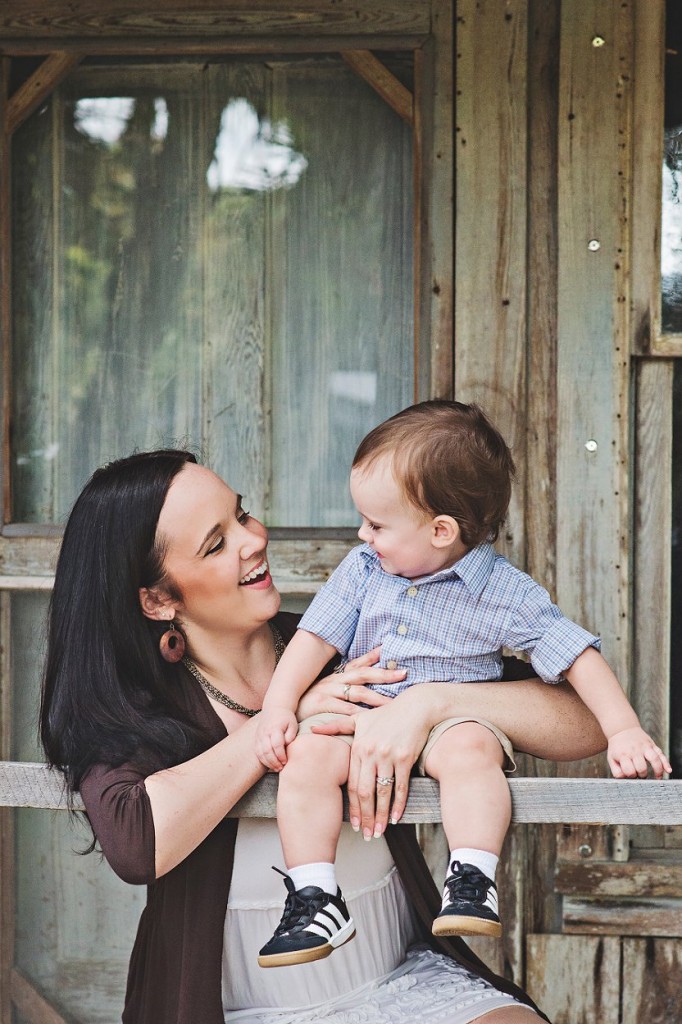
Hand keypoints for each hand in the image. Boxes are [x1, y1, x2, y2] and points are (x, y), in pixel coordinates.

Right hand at [254, 705, 298, 771]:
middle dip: (274, 762)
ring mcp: (259, 735)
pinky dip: (263, 759)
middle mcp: (265, 732)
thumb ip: (291, 735)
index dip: (281, 755)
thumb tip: (286, 745)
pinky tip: (270, 764)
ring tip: (277, 768)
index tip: (286, 761)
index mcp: (275, 728)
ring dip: (268, 762)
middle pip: (267, 750)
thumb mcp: (293, 724)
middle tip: (281, 768)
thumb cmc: (286, 717)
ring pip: (260, 753)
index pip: (277, 745)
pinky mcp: (256, 738)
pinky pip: (257, 752)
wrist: (275, 707)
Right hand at [296, 647, 402, 719]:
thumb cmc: (308, 706)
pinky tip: (371, 718)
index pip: (357, 663)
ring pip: (357, 692)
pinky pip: (344, 709)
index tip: (389, 649)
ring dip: (377, 697)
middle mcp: (333, 681)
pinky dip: (359, 714)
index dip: (373, 656)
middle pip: (362, 674)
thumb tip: (363, 692)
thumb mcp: (325, 693)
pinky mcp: (321, 705)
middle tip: (404, 673)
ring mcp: (327, 691)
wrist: (283, 715)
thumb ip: (344, 692)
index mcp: (335, 677)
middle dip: (384, 674)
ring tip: (393, 702)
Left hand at [313, 687, 431, 840]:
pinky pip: (401, 786)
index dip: (352, 807)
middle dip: (366, 817)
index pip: (351, 784)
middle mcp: (371, 752)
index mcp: (358, 747)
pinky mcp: (405, 758)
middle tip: (366, 834)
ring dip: (381, 815)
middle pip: (365, 792)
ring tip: (380, 831)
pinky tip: (396, 817)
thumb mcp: (359, 718)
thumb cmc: (386, 714)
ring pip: (383, 792)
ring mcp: (388, 756)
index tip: (354, 824)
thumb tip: (313, 730)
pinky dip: (398, 804)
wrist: (415, 707)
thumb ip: (336, 726)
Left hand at [607, 726, 671, 778]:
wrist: (622, 729)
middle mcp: (634, 750)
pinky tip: (668, 770)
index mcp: (623, 755)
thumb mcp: (611, 758)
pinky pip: (661, 753)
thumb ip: (617, 771)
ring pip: (654, 759)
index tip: (631, 775)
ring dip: (657, 770)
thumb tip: (626, 780)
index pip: (630, 771)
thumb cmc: (617, 748)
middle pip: (642, 767)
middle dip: (642, 775)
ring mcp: (644, 747)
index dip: (631, 776)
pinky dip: (666, 762)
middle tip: (640, 774)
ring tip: (658, 778)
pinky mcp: (652, 744)